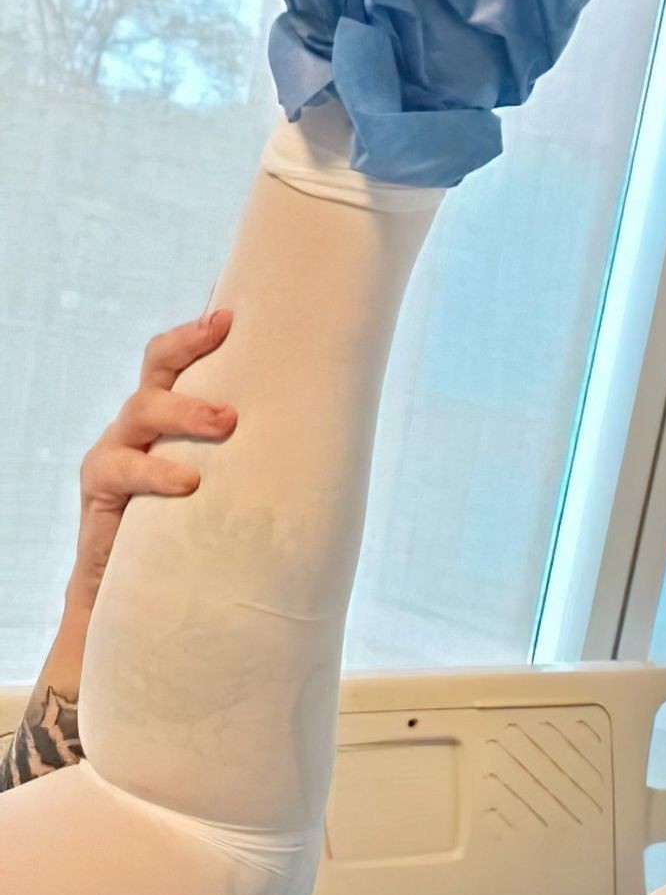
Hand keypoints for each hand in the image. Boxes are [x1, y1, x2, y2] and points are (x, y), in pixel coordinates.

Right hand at [69, 307, 237, 610]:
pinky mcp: (99, 487)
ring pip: (143, 409)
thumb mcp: (229, 487)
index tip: (236, 303)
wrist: (139, 591)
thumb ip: (256, 457)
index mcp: (174, 413)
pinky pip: (121, 468)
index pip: (185, 356)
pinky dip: (155, 473)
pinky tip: (188, 482)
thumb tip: (338, 438)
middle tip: (227, 332)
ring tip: (226, 421)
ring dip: (185, 410)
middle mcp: (142, 422)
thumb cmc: (198, 534)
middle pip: (158, 363)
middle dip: (190, 342)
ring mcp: (116, 450)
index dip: (203, 324)